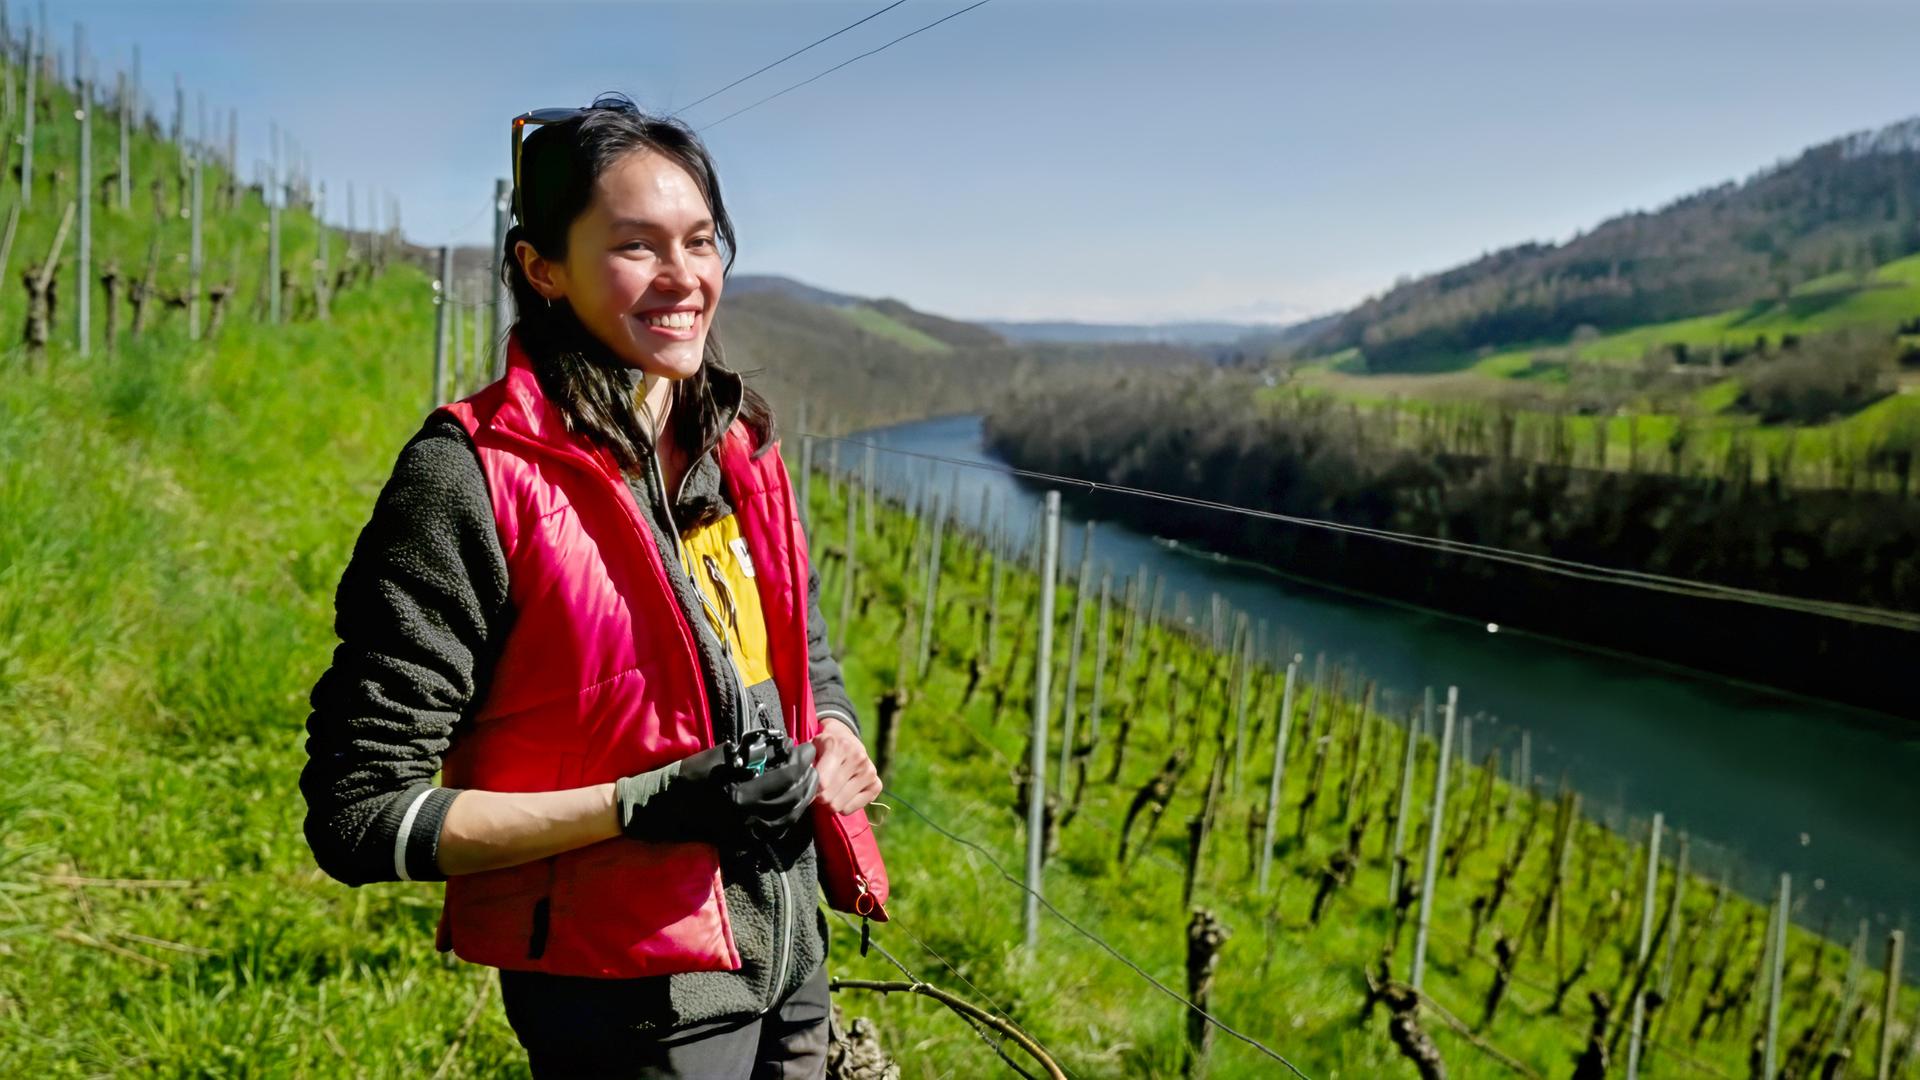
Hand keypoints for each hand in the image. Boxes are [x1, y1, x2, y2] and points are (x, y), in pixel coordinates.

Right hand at [615, 739, 819, 844]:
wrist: (657, 808)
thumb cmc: (684, 777)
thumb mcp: (716, 758)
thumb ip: (748, 753)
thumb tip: (778, 746)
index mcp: (741, 794)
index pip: (786, 777)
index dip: (802, 761)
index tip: (809, 747)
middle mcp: (746, 818)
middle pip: (792, 800)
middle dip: (807, 780)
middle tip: (813, 764)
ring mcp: (743, 833)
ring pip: (786, 819)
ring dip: (801, 800)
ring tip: (807, 783)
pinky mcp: (739, 841)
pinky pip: (772, 831)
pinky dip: (787, 817)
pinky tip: (791, 804)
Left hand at [810, 718, 881, 815]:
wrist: (848, 739)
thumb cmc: (825, 747)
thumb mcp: (813, 747)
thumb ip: (805, 764)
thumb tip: (802, 784)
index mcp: (840, 747)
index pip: (822, 782)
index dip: (810, 791)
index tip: (806, 790)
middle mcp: (858, 758)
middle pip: (829, 797)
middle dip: (819, 797)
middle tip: (817, 791)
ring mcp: (869, 772)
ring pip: (839, 805)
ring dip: (830, 802)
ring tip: (829, 791)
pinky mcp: (876, 785)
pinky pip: (850, 809)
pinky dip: (842, 806)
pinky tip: (842, 793)